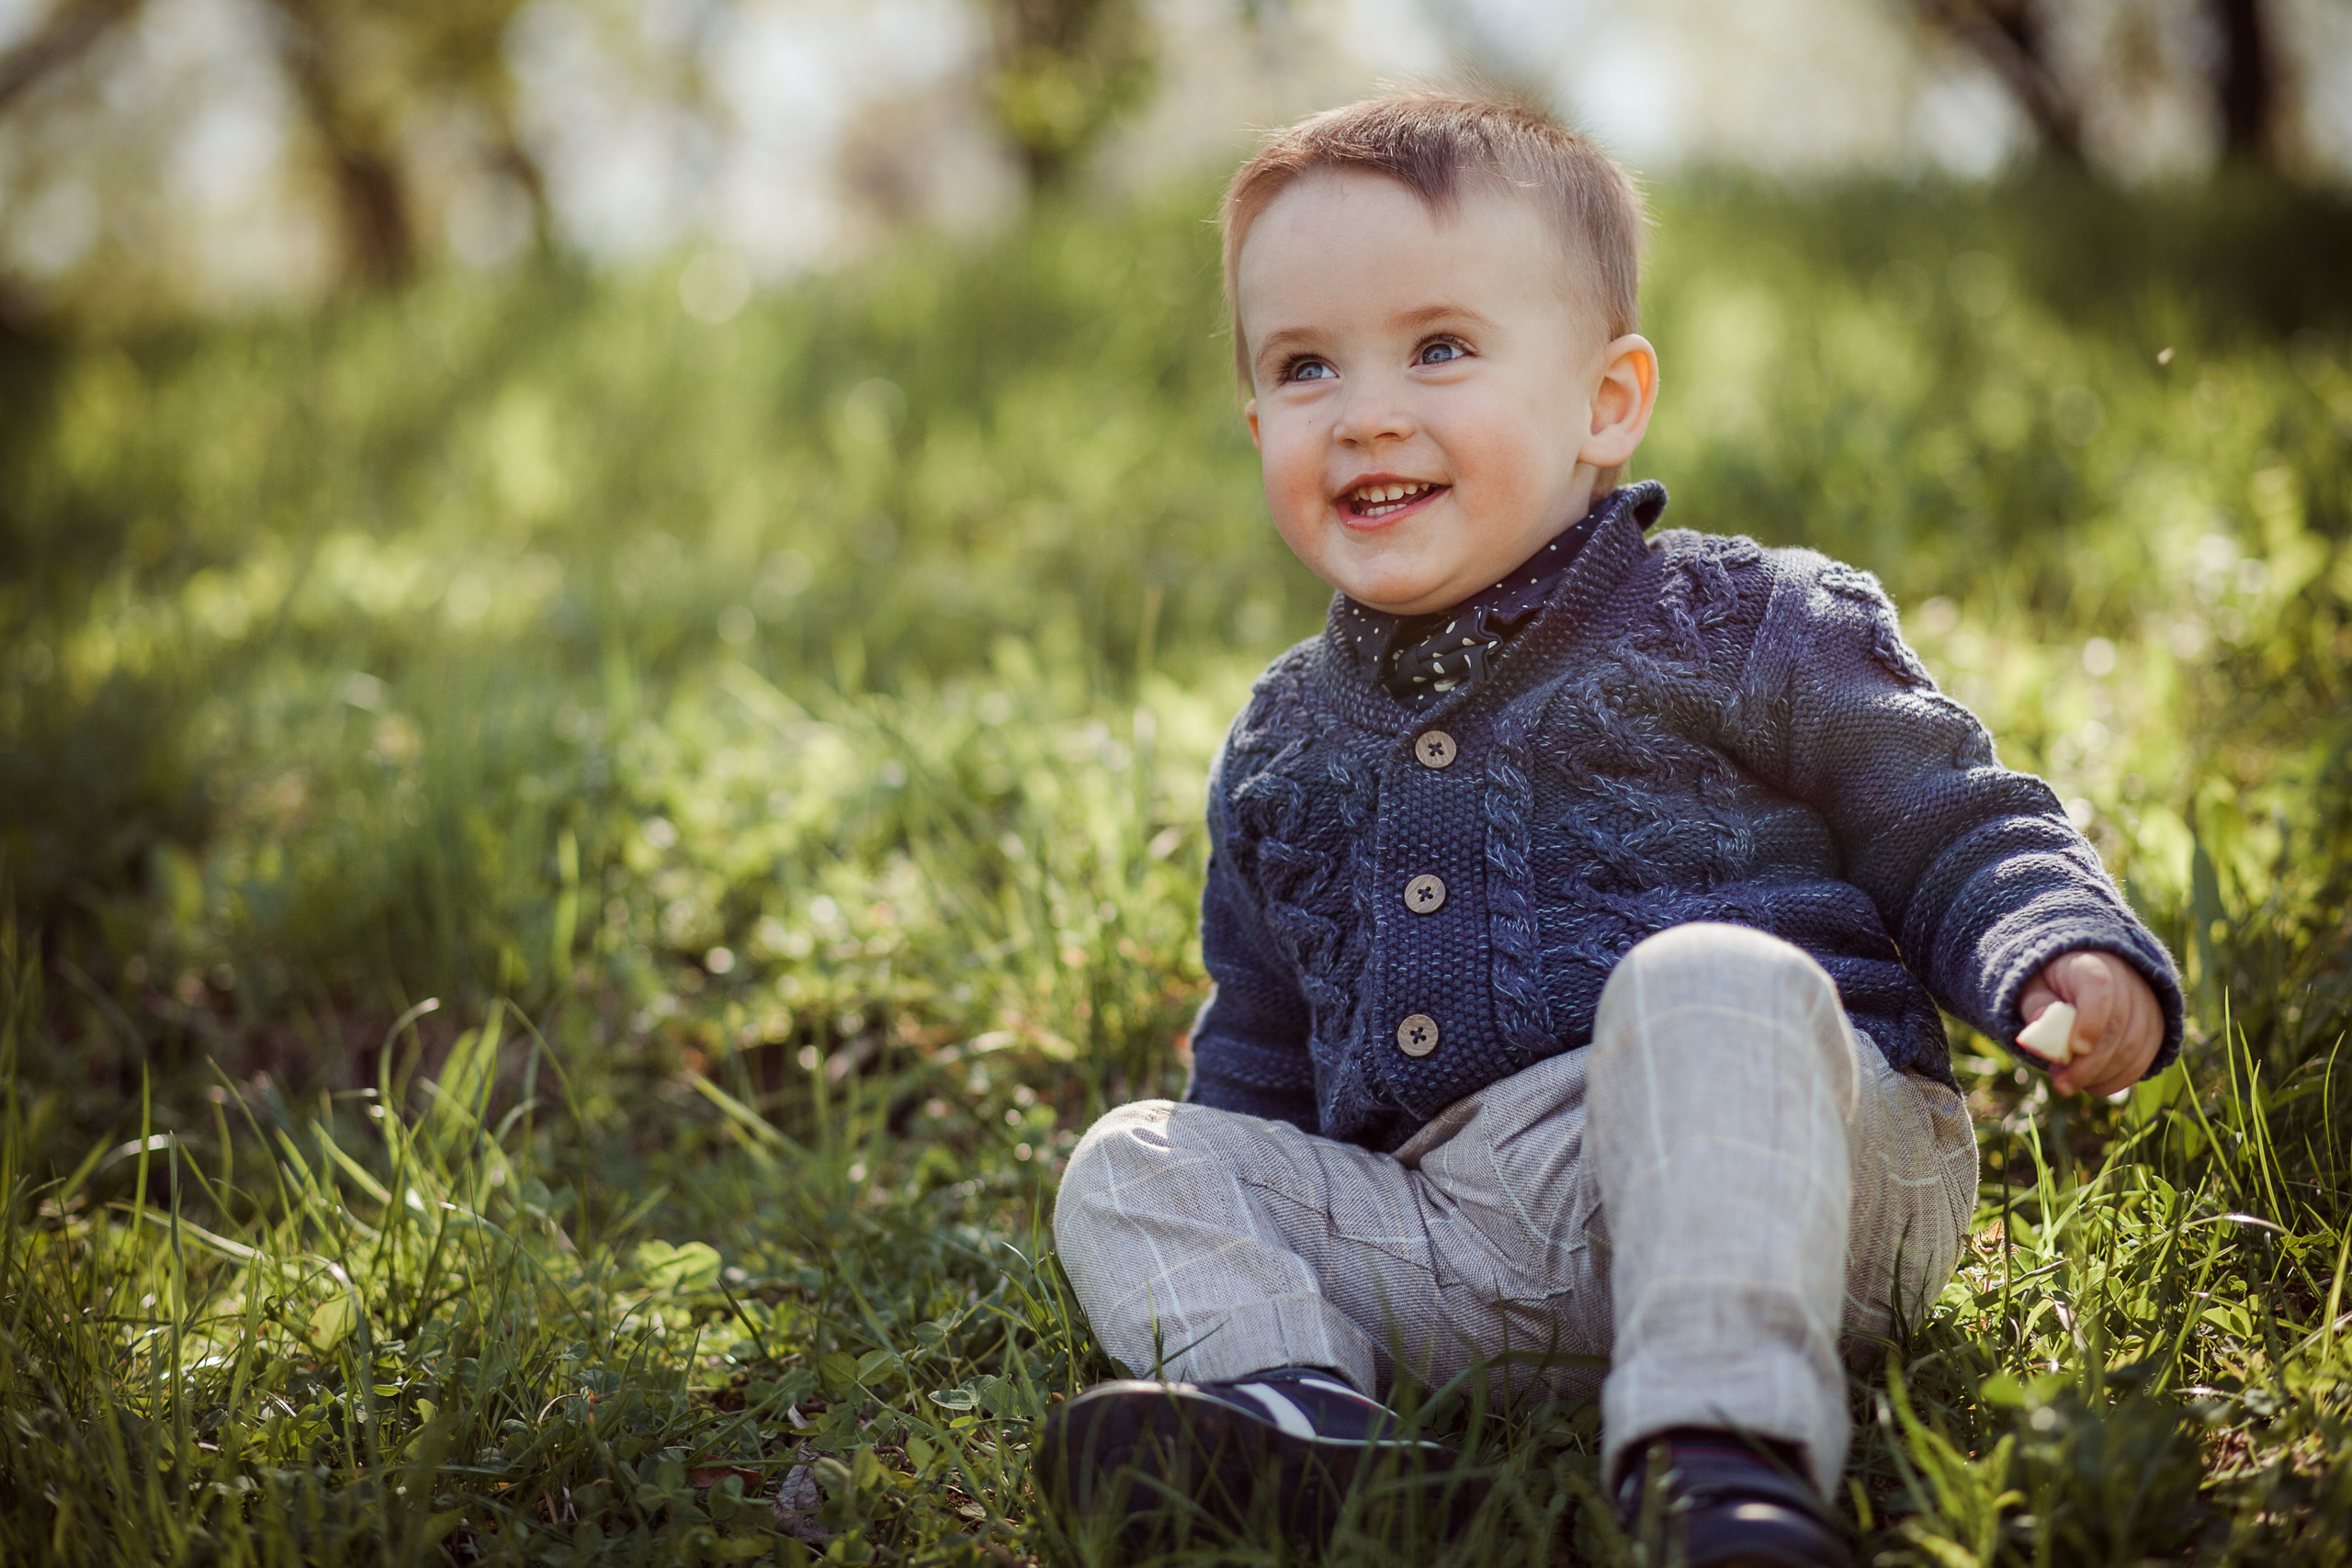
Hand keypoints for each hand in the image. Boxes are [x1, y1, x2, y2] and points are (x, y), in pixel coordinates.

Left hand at [2017, 950, 2163, 1096]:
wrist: (2083, 975)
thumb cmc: (2052, 985)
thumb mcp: (2034, 988)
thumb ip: (2037, 1006)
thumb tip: (2041, 1029)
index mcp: (2091, 964)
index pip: (2099, 988)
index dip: (2091, 1021)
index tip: (2075, 1049)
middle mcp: (2127, 981)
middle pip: (2117, 1026)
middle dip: (2089, 1064)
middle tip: (2061, 1084)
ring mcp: (2146, 1004)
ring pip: (2133, 1048)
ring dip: (2101, 1075)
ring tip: (2068, 1083)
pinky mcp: (2156, 1027)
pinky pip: (2143, 1059)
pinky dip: (2118, 1080)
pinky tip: (2091, 1086)